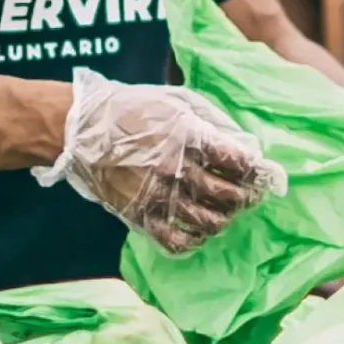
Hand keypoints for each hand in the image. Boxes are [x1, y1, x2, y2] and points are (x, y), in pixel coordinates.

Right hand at [33, 68, 285, 252]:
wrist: (80, 129)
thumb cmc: (132, 110)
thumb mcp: (177, 102)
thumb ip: (213, 124)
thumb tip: (246, 148)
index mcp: (188, 137)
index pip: (238, 162)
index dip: (258, 172)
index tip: (264, 175)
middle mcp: (176, 169)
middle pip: (229, 196)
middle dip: (246, 198)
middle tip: (249, 195)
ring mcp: (158, 196)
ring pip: (209, 222)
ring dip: (224, 219)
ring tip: (224, 211)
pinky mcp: (140, 216)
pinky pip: (178, 241)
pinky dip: (195, 240)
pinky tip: (197, 229)